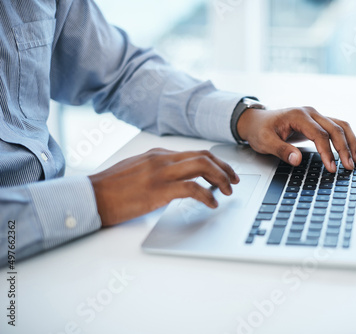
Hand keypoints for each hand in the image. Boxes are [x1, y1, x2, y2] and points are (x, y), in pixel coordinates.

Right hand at [89, 149, 239, 226]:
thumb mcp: (137, 171)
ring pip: (202, 166)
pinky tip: (211, 204)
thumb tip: (178, 180)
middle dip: (224, 168)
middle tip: (234, 181)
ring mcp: (160, 172)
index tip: (225, 172)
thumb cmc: (111, 188)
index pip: (195, 153)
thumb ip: (158, 170)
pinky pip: (192, 188)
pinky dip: (207, 195)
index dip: (215, 162)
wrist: (90, 197)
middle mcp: (162, 159)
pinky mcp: (158, 190)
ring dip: (220, 178)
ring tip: (227, 191)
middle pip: (204, 156)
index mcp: (158, 154)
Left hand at [237, 107, 355, 171]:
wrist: (257, 121)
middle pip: (335, 128)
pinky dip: (346, 138)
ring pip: (340, 125)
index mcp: (298, 116)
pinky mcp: (318, 122)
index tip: (332, 167)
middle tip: (349, 166)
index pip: (320, 134)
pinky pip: (337, 127)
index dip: (327, 152)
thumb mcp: (265, 142)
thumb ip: (282, 150)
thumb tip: (297, 160)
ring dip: (351, 142)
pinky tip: (352, 151)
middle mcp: (310, 113)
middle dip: (344, 148)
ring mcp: (315, 116)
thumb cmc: (260, 130)